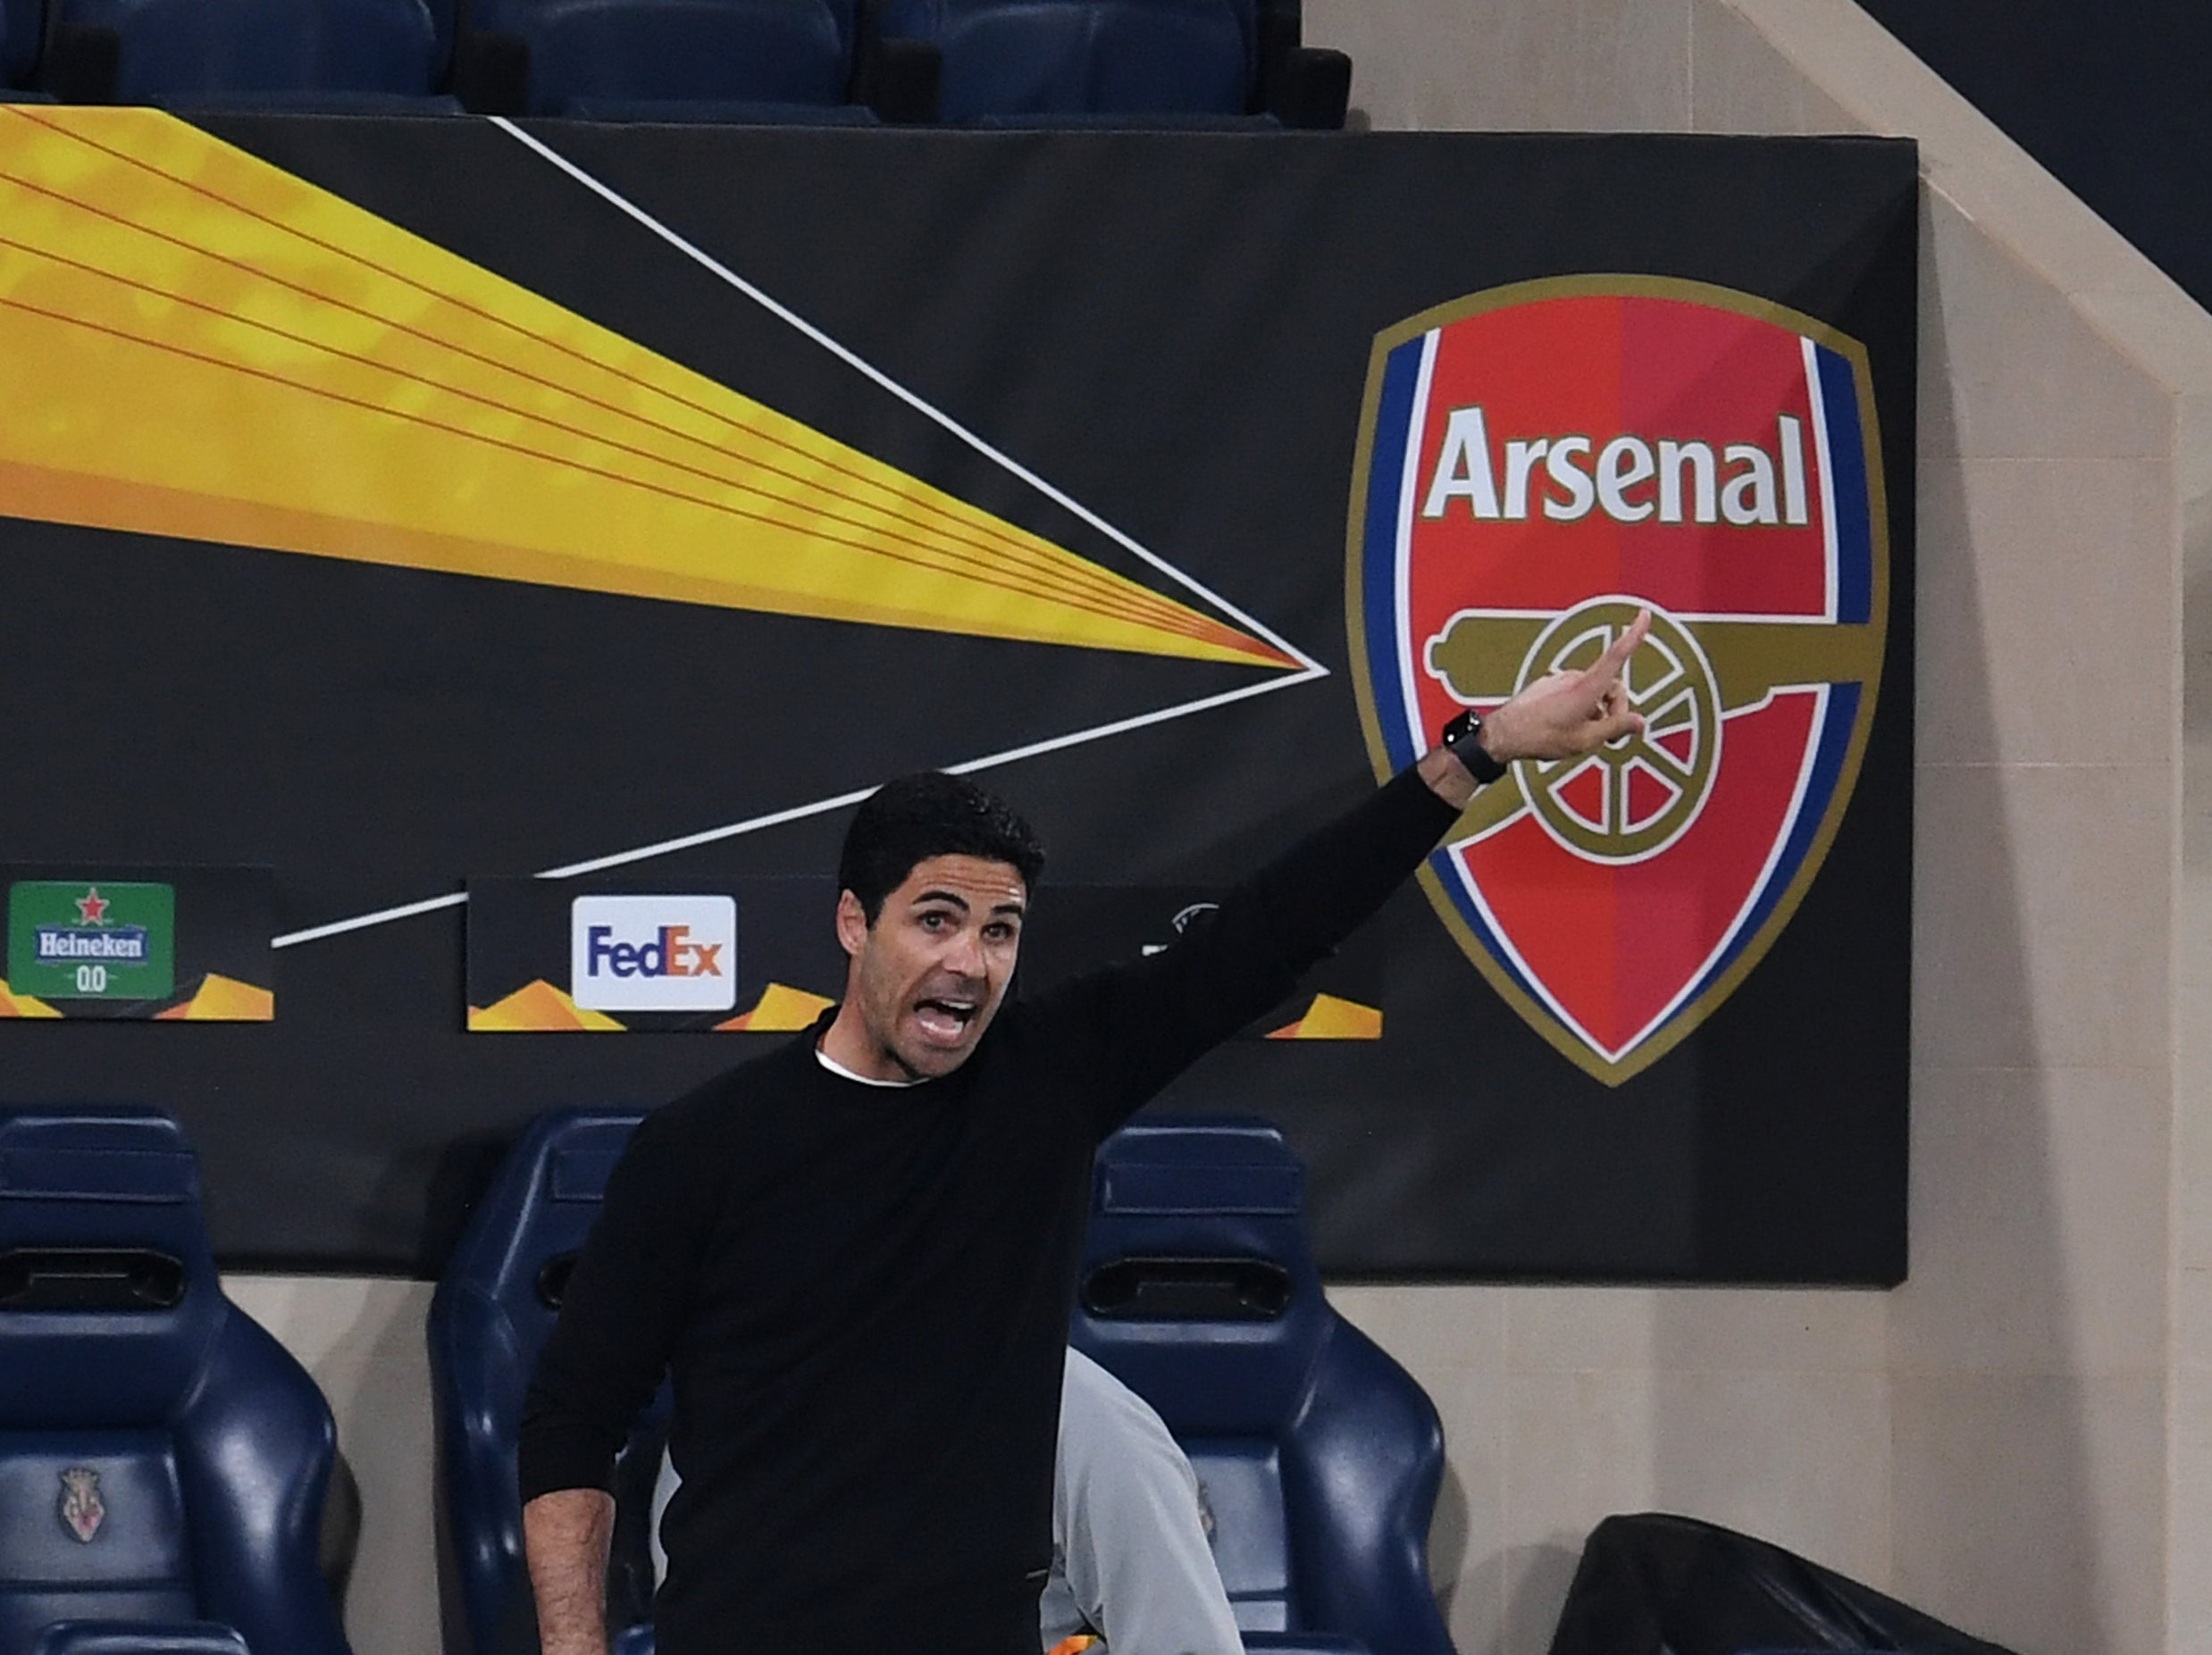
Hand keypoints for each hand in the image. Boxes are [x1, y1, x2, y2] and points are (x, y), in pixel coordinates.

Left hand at [1474, 606, 1650, 764]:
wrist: (1502, 735)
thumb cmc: (1541, 738)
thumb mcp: (1585, 740)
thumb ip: (1615, 727)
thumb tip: (1640, 721)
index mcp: (1586, 688)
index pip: (1617, 656)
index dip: (1634, 635)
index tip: (1644, 614)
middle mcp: (1573, 678)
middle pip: (1610, 686)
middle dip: (1615, 709)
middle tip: (1609, 738)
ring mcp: (1559, 680)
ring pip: (1592, 691)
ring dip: (1596, 710)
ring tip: (1582, 735)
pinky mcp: (1547, 685)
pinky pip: (1573, 693)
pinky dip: (1579, 707)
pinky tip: (1565, 726)